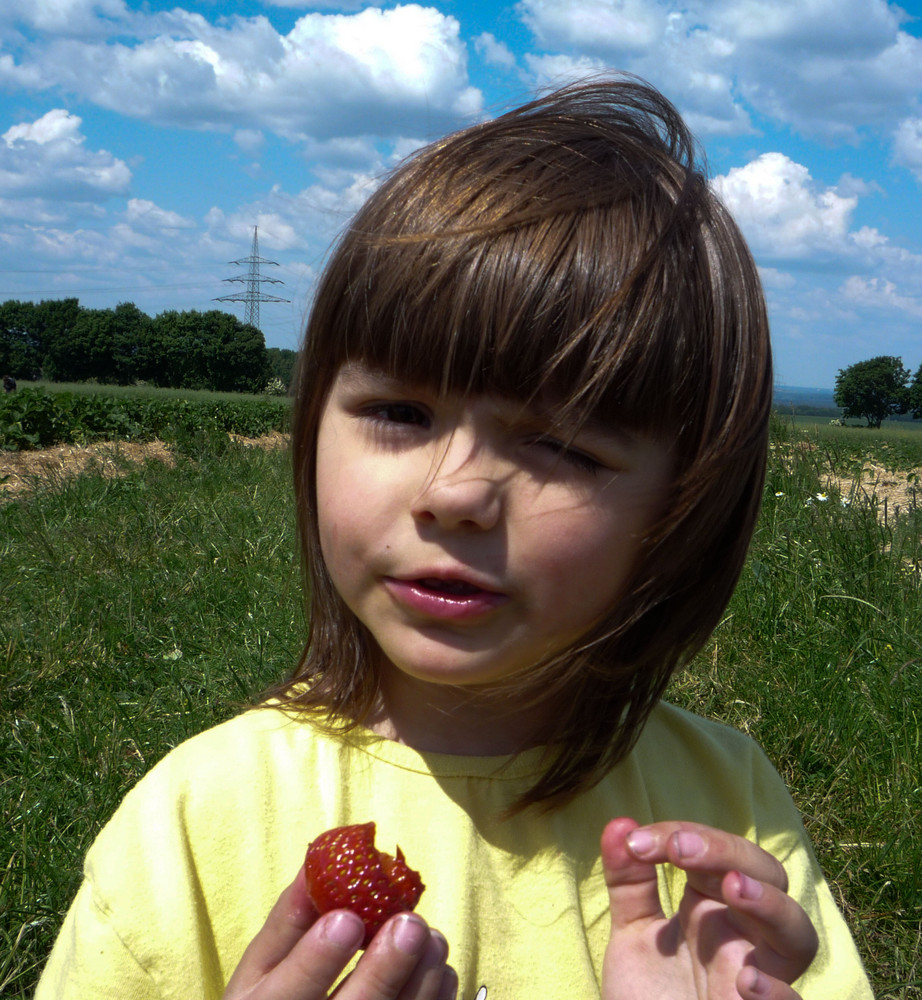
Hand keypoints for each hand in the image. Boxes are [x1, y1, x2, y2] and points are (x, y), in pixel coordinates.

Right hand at [224, 867, 456, 999]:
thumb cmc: (276, 998)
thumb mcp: (264, 965)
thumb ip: (289, 917)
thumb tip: (317, 858)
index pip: (290, 992)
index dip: (317, 958)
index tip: (348, 918)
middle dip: (383, 970)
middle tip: (411, 924)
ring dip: (421, 981)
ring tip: (433, 938)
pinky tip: (440, 969)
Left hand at [601, 818, 818, 999]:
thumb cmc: (651, 997)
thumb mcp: (634, 934)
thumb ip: (628, 881)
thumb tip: (619, 825)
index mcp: (717, 907)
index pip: (718, 852)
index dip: (683, 835)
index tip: (637, 841)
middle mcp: (745, 938)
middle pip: (769, 878)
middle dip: (727, 853)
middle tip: (680, 849)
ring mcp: (759, 981)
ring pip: (798, 937)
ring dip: (770, 905)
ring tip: (734, 888)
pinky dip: (776, 993)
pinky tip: (745, 980)